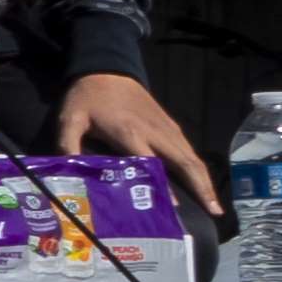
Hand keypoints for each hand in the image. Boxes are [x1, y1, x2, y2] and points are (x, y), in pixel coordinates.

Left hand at [56, 70, 221, 227]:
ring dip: (205, 180)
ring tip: (214, 206)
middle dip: (202, 187)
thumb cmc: (86, 98)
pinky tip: (202, 184)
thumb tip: (68, 173)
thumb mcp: (70, 120)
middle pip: (186, 162)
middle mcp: (155, 132)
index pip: (151, 163)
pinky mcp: (171, 125)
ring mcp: (167, 128)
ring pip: (192, 157)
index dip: (162, 184)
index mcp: (129, 133)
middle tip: (214, 212)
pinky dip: (198, 169)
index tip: (174, 207)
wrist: (106, 69)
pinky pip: (189, 150)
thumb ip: (67, 145)